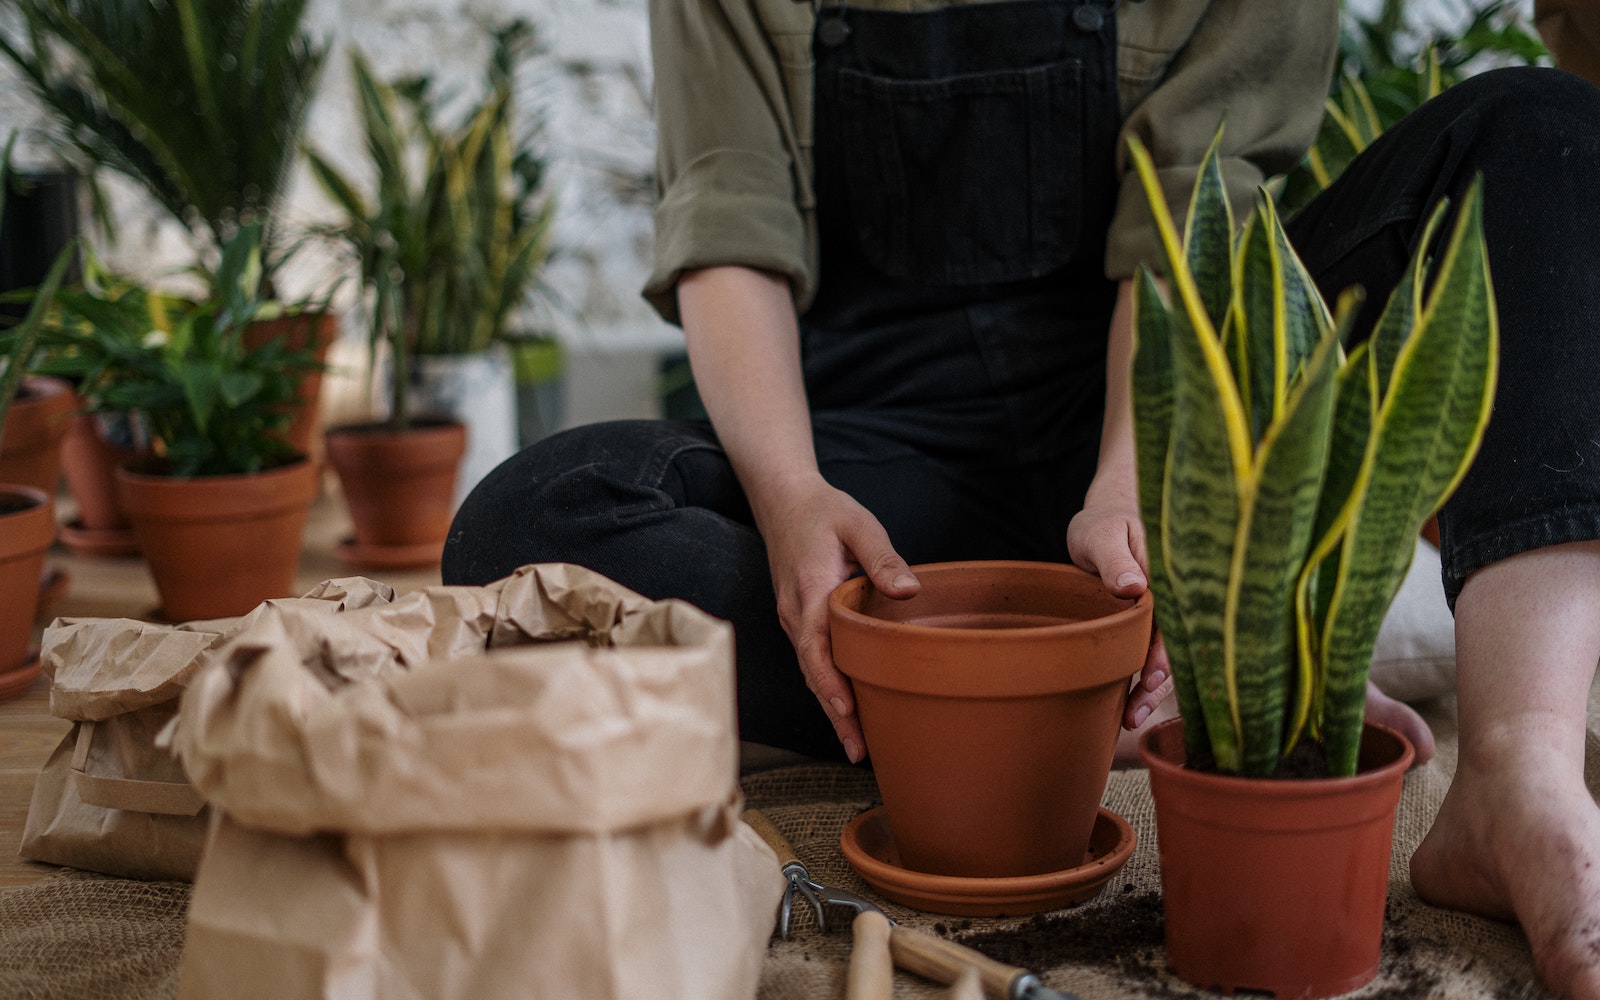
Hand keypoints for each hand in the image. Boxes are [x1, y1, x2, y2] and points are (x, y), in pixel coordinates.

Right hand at [759, 477, 918, 762]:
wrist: (782, 500)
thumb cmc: (824, 511)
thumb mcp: (858, 524)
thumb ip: (882, 557)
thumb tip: (909, 591)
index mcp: (809, 592)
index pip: (816, 648)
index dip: (830, 684)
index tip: (848, 712)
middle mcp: (795, 613)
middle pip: (812, 673)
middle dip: (834, 714)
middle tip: (860, 751)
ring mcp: (793, 619)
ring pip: (811, 672)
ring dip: (831, 707)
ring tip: (857, 744)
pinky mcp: (799, 619)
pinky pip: (812, 660)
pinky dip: (827, 687)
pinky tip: (846, 707)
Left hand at [1067, 481, 1171, 727]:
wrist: (1106, 520)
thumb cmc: (1103, 524)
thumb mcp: (1101, 534)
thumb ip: (1115, 559)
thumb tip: (1134, 586)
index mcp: (1169, 576)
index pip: (1174, 620)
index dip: (1165, 653)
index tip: (1150, 679)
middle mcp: (1174, 599)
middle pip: (1175, 646)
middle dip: (1159, 682)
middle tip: (1136, 712)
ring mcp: (1165, 614)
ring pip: (1166, 656)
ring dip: (1152, 688)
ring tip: (1131, 718)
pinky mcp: (1151, 625)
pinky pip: (1154, 653)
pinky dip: (1145, 679)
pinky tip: (1131, 705)